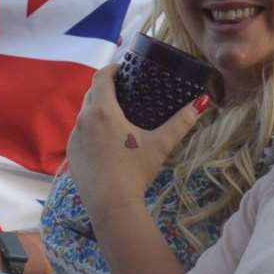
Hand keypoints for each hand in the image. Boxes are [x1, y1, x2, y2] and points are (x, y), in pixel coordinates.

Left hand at [63, 65, 209, 207]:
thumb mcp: (160, 144)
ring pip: (84, 114)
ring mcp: (73, 139)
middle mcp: (83, 120)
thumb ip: (181, 122)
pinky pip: (79, 133)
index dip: (111, 69)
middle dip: (104, 88)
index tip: (121, 68)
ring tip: (114, 115)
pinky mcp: (70, 155)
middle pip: (91, 94)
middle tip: (123, 90)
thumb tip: (202, 103)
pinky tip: (104, 140)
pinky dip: (90, 129)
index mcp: (103, 111)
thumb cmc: (136, 171)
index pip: (101, 78)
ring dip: (96, 109)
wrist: (111, 205)